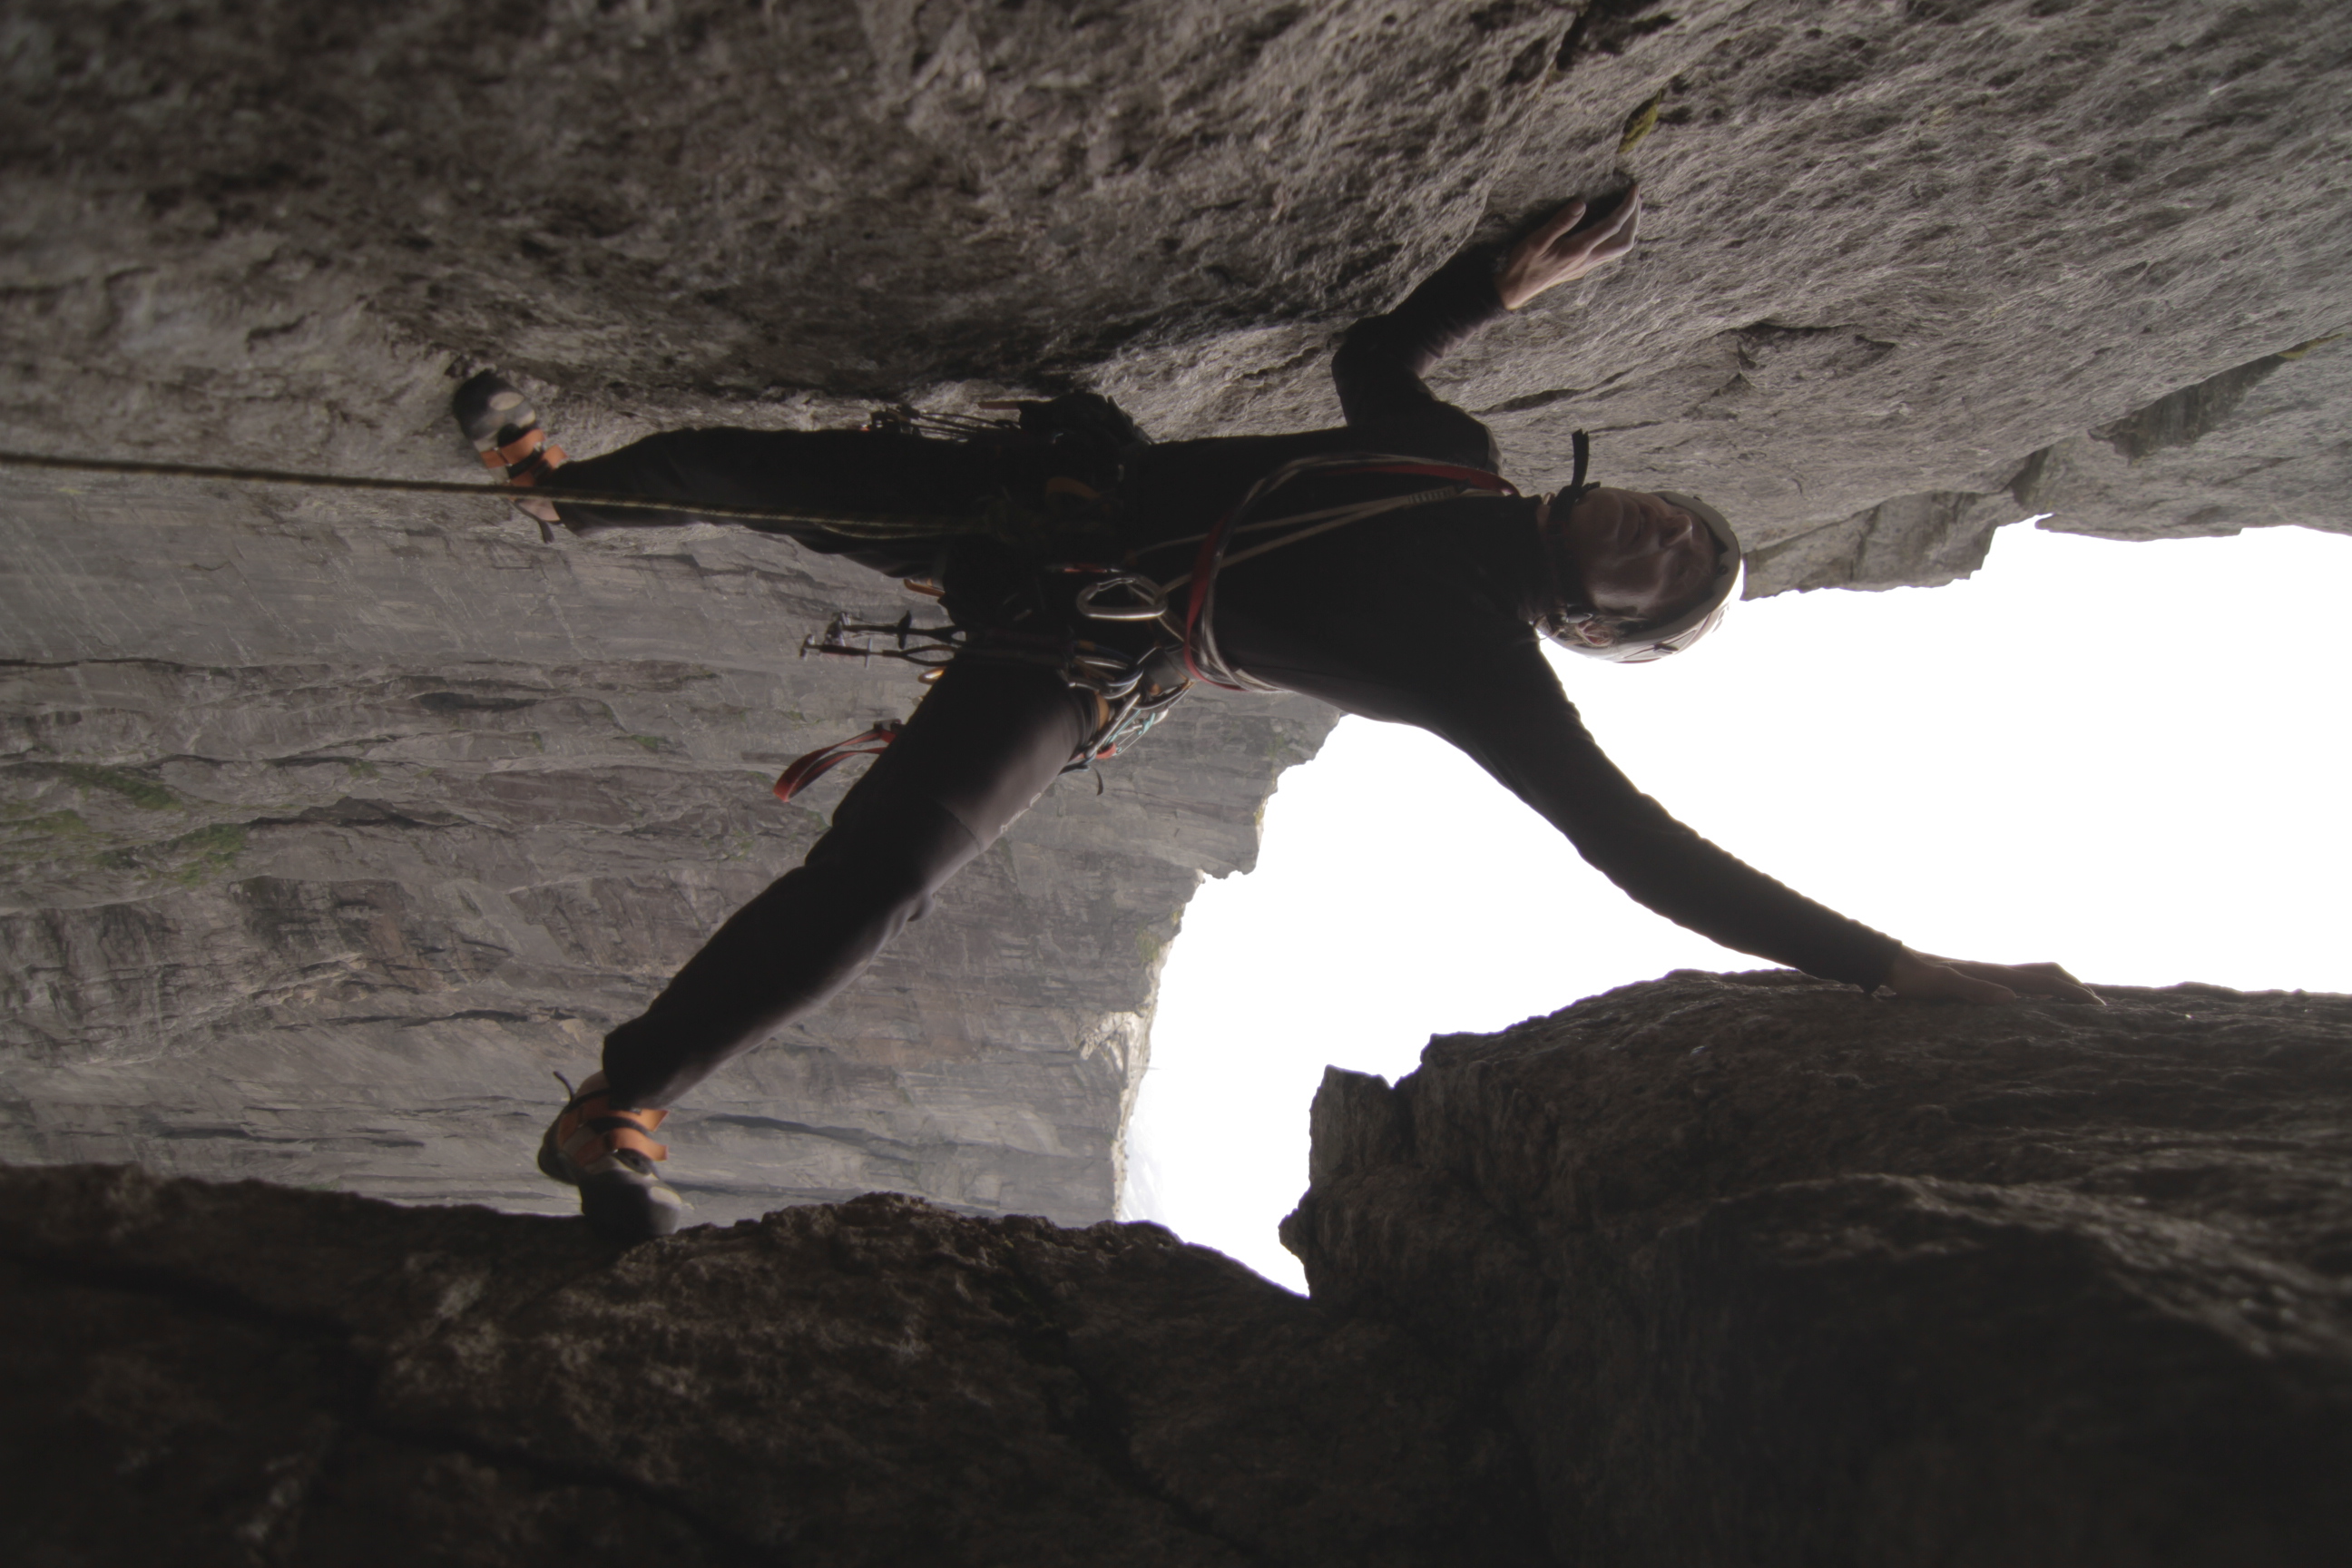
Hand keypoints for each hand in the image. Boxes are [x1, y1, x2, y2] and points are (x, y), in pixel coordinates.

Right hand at [1495, 188, 1641, 309]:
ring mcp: (1587, 266)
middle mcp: (1587, 259)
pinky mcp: (1583, 268)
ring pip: (1619, 249)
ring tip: (1630, 210)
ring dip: (1629, 229)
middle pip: (1623, 240)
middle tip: (1636, 197)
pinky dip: (1619, 237)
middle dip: (1634, 218)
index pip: (1612, 226)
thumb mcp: (1536, 239)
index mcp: (1578, 249)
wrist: (1516, 289)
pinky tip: (1614, 228)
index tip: (1633, 189)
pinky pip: (1610, 252)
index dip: (1626, 206)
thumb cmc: (1524, 262)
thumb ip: (1560, 222)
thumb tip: (1581, 204)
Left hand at [1881, 946, 2104, 1005]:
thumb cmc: (1915, 977)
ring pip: (2034, 975)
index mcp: (1995, 973)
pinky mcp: (1979, 978)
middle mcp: (1997, 970)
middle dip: (2073, 986)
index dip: (2072, 993)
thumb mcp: (1941, 985)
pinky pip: (2019, 983)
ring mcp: (1989, 973)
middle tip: (2097, 1006)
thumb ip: (1972, 990)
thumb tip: (2010, 998)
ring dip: (2058, 986)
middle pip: (2046, 972)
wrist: (1894, 963)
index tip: (2098, 1005)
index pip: (2044, 981)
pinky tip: (2035, 1003)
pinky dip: (2038, 990)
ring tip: (2076, 1004)